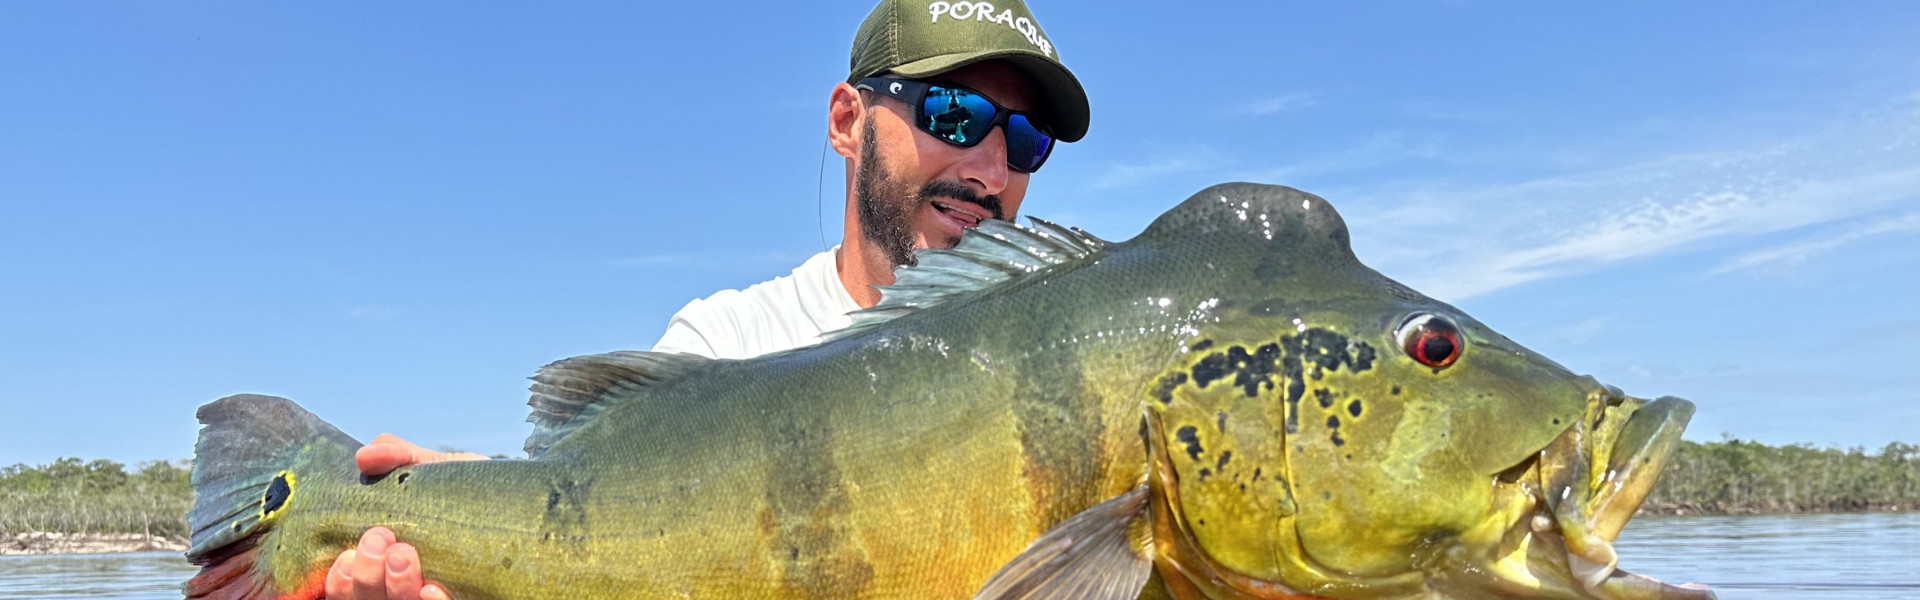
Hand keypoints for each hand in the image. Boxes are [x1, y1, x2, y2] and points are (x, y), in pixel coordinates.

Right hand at [324, 434, 485, 599]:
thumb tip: (366, 456)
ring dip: (395, 587)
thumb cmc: (461, 490)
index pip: (341, 583)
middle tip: (381, 539)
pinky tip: (434, 589)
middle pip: (364, 598)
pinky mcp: (464, 597)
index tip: (348, 550)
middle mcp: (398, 585)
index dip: (339, 575)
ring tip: (404, 555)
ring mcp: (428, 595)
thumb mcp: (431, 469)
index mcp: (378, 560)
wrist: (518, 500)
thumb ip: (398, 457)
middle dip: (365, 575)